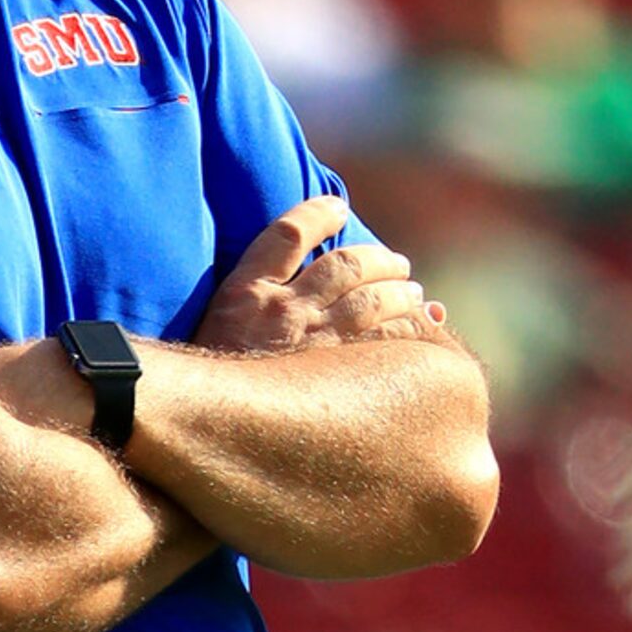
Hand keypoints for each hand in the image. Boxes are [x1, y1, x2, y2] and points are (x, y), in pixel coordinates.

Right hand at [193, 195, 443, 355]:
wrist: (201, 424)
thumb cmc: (209, 376)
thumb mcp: (213, 324)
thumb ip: (246, 295)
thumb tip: (293, 273)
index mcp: (246, 291)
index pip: (287, 234)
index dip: (317, 214)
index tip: (338, 207)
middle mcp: (282, 311)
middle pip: (344, 266)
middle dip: (378, 259)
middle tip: (397, 264)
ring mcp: (310, 345)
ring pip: (370, 302)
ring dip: (400, 292)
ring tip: (414, 292)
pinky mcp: (332, 380)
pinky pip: (384, 345)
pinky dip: (412, 329)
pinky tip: (429, 323)